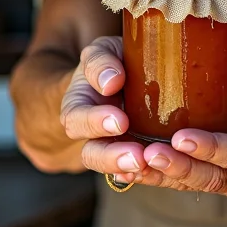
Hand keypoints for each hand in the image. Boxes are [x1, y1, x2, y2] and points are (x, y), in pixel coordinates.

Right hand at [60, 36, 147, 176]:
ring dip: (126, 168)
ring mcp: (109, 146)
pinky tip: (149, 173)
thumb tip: (111, 81)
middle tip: (136, 155)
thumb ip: (101, 61)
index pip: (77, 117)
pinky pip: (128, 172)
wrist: (118, 78)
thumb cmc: (111, 62)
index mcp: (78, 104)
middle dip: (110, 156)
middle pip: (90, 153)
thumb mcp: (102, 51)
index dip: (96, 122)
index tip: (120, 121)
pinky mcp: (129, 154)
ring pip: (109, 167)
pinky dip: (136, 175)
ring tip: (145, 166)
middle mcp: (89, 132)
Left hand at [102, 69, 226, 196]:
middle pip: (210, 175)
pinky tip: (126, 170)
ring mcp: (222, 179)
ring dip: (160, 175)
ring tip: (133, 162)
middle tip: (150, 153)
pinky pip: (176, 181)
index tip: (182, 137)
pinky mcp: (201, 175)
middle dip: (178, 166)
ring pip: (189, 183)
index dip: (209, 148)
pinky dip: (151, 177)